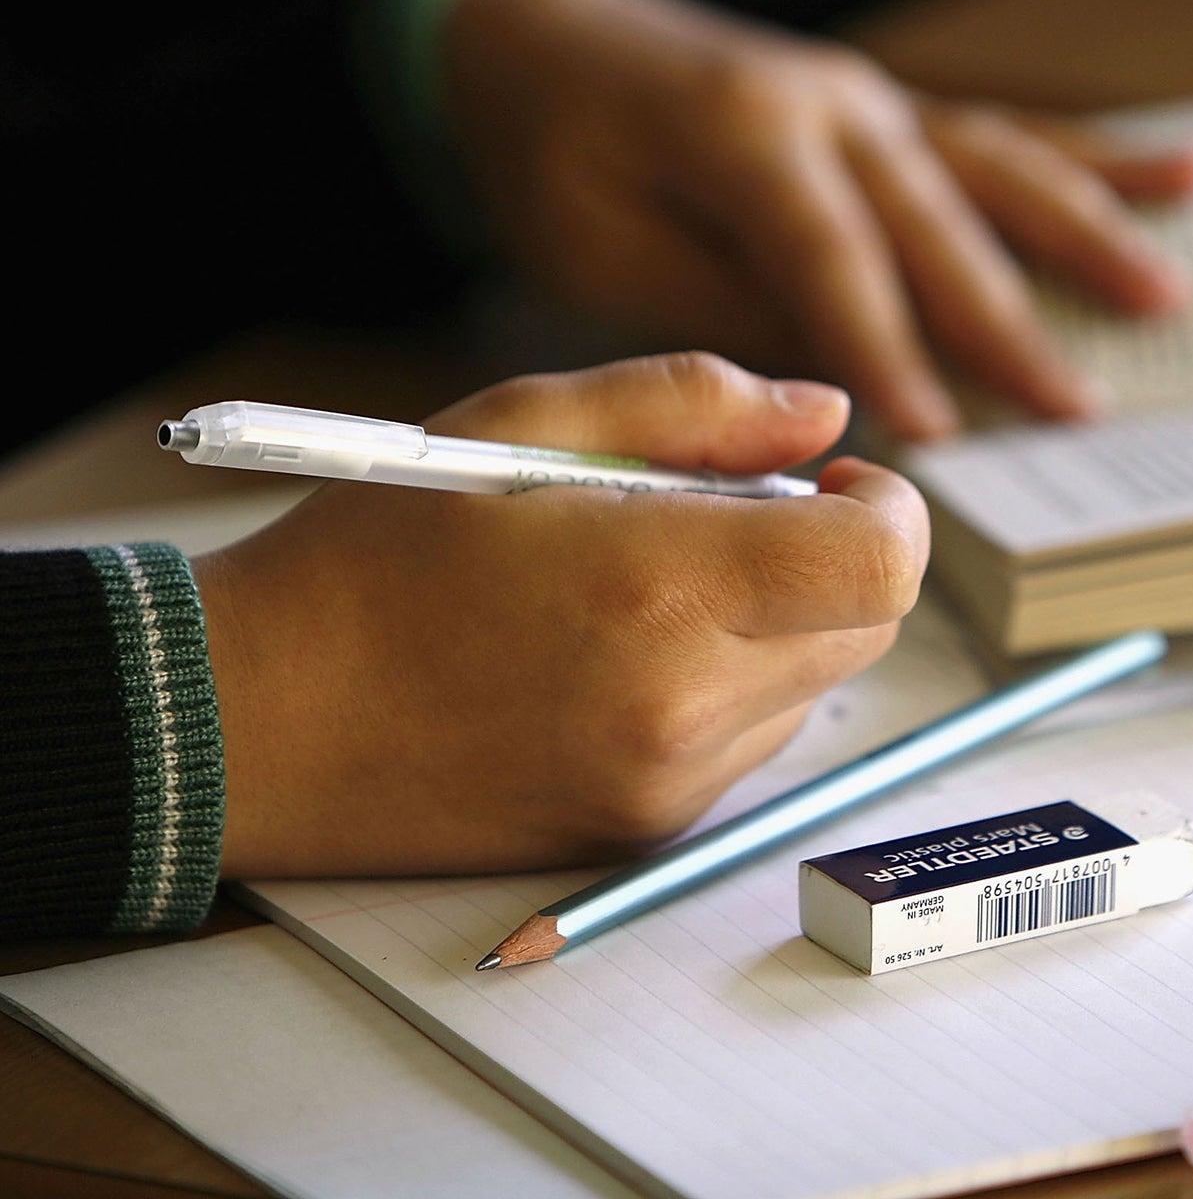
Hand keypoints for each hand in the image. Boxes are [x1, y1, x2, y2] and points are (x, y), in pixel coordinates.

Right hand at [194, 352, 927, 877]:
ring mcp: (668, 782)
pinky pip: (749, 743)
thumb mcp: (523, 420)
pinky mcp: (644, 831)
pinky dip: (727, 686)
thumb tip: (826, 415)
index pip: (881, 564)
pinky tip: (624, 652)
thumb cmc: (378, 553)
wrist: (261, 719)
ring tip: (652, 584)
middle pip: (868, 626)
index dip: (889, 507)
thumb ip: (696, 404)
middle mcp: (684, 703)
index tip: (834, 478)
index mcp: (660, 587)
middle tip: (735, 515)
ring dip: (781, 623)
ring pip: (816, 687)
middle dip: (837, 557)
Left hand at [441, 0, 1192, 441]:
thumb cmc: (555, 147)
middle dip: (1007, 324)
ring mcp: (875, 99)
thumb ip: (720, 300)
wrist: (544, 29)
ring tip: (1169, 301)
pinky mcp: (895, 112)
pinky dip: (1102, 157)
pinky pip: (1007, 136)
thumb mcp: (596, 240)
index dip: (886, 347)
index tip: (936, 433)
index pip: (834, 256)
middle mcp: (832, 102)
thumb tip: (833, 376)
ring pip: (1000, 171)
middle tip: (1077, 411)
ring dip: (1089, 237)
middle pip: (938, 223)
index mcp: (744, 130)